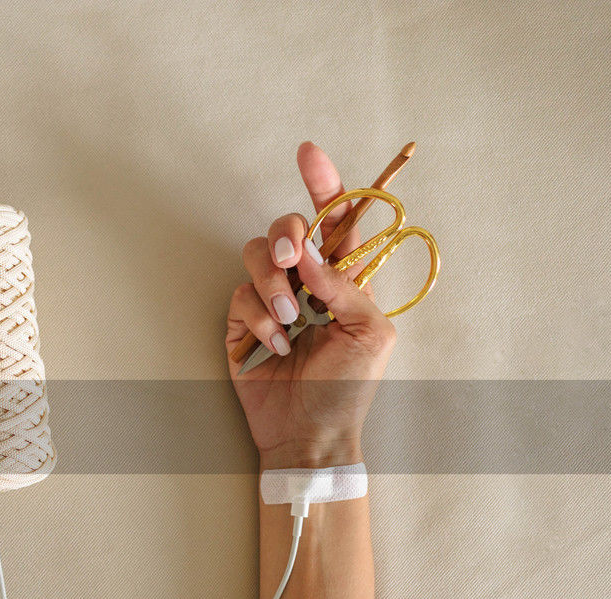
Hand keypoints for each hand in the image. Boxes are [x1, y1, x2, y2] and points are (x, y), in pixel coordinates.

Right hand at [225, 142, 396, 469]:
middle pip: (288, 228)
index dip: (325, 183)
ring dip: (272, 285)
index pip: (336, 219)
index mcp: (345, 278)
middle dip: (287, 239)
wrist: (309, 434)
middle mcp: (307, 282)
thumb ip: (345, 286)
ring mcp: (273, 300)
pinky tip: (274, 345)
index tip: (308, 153)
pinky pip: (241, 295)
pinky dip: (259, 319)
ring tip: (288, 320)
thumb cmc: (348, 389)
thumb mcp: (369, 334)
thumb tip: (310, 254)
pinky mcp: (243, 323)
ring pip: (257, 256)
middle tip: (293, 265)